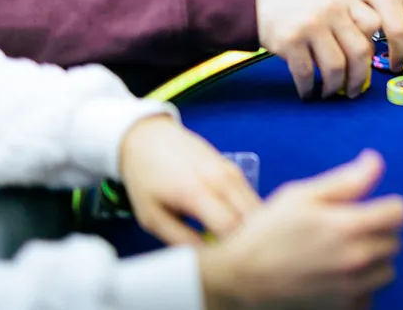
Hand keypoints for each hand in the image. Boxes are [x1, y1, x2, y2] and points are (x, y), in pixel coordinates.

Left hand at [118, 115, 260, 245]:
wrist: (148, 139)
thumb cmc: (146, 178)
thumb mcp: (152, 216)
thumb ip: (178, 239)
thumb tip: (203, 258)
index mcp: (196, 192)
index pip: (229, 227)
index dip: (231, 250)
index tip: (224, 264)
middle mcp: (220, 179)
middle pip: (250, 218)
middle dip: (246, 241)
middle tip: (232, 257)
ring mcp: (230, 171)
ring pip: (255, 207)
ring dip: (251, 227)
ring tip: (234, 243)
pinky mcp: (234, 169)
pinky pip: (250, 197)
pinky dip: (249, 214)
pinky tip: (234, 226)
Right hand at [199, 149, 402, 309]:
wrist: (238, 279)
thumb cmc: (266, 233)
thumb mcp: (301, 195)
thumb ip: (346, 180)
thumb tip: (376, 161)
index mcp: (348, 225)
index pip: (399, 212)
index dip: (386, 206)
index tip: (371, 208)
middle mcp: (355, 259)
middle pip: (394, 242)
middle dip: (377, 233)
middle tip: (349, 232)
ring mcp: (350, 288)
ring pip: (386, 271)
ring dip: (373, 263)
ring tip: (344, 256)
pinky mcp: (342, 309)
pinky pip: (369, 297)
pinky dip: (359, 289)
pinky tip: (337, 279)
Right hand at [255, 0, 379, 98]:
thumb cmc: (295, 2)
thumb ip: (345, 19)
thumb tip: (361, 58)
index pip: (374, 25)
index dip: (372, 47)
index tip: (363, 62)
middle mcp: (331, 11)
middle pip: (359, 52)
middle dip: (359, 78)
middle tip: (354, 91)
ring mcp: (311, 26)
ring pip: (335, 67)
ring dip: (334, 87)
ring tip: (329, 93)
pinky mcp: (290, 42)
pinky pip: (307, 74)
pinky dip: (308, 88)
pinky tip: (307, 92)